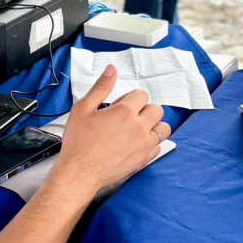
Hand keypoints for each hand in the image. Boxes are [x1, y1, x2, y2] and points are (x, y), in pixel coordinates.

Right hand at [54, 65, 169, 195]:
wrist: (80, 172)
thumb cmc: (79, 143)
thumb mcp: (83, 108)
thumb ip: (101, 87)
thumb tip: (111, 70)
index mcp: (125, 112)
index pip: (141, 95)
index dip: (130, 98)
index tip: (121, 106)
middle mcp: (139, 128)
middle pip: (157, 109)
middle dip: (144, 109)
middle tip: (129, 116)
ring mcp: (144, 145)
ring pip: (163, 128)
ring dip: (153, 125)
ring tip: (138, 129)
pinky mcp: (144, 159)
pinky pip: (159, 146)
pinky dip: (152, 143)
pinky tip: (137, 143)